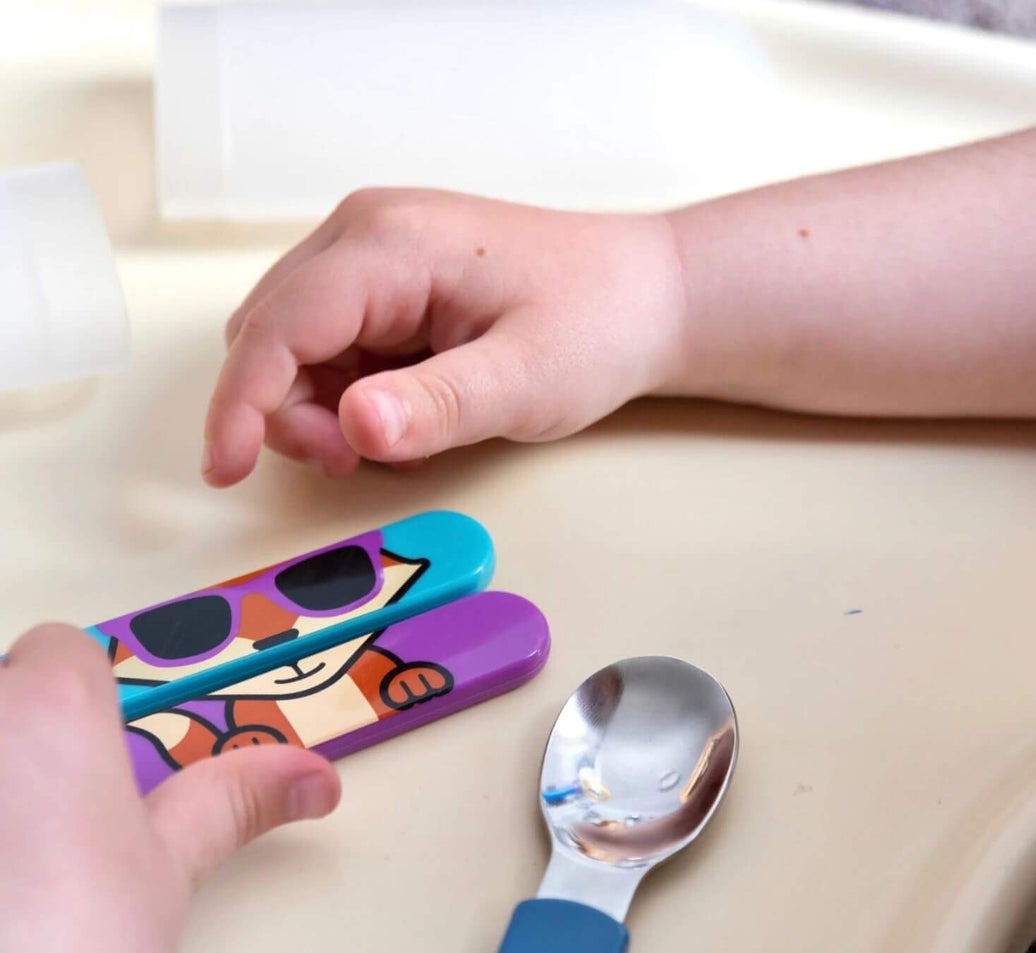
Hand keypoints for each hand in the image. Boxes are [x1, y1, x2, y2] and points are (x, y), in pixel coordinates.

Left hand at [0, 625, 339, 952]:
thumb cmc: (81, 945)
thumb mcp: (171, 867)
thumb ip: (234, 800)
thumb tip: (314, 777)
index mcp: (48, 702)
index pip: (59, 651)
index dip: (78, 709)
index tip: (84, 776)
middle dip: (15, 759)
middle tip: (28, 843)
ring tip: (4, 885)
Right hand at [203, 189, 685, 484]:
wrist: (646, 297)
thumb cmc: (597, 324)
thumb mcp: (525, 380)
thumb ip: (438, 407)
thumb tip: (353, 428)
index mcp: (389, 244)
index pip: (277, 326)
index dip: (242, 404)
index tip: (225, 470)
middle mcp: (364, 236)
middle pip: (269, 333)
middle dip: (288, 411)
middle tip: (357, 460)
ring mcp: (373, 257)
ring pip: (292, 344)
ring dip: (317, 407)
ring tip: (398, 436)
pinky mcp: (389, 286)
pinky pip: (333, 348)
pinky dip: (346, 395)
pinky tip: (404, 414)